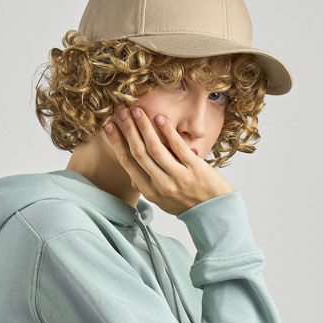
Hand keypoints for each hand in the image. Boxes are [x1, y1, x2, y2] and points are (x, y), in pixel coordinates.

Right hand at [103, 105, 233, 215]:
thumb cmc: (186, 203)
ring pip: (155, 149)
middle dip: (128, 130)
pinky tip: (160, 118)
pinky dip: (167, 131)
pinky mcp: (194, 168)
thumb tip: (132, 171)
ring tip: (137, 111)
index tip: (109, 126)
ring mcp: (178, 176)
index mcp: (149, 191)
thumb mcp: (161, 200)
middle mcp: (161, 184)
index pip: (128, 163)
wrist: (213, 212)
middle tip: (122, 112)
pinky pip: (178, 147)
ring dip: (144, 127)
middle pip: (139, 153)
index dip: (116, 142)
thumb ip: (147, 185)